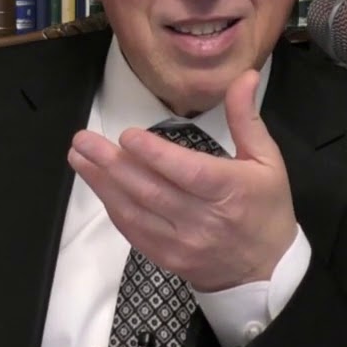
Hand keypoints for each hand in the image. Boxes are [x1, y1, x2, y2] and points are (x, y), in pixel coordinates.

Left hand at [68, 69, 297, 292]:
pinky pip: (133, 231)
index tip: (127, 135)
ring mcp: (183, 243)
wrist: (267, 270)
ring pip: (136, 211)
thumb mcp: (267, 159)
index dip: (155, 155)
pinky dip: (112, 207)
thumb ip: (245, 118)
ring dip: (102, 183)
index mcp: (232, 190)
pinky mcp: (168, 258)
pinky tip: (97, 185)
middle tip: (84, 140)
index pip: (189, 173)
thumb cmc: (266, 207)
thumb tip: (245, 75)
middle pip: (152, 190)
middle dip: (113, 163)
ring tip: (79, 157)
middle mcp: (205, 220)